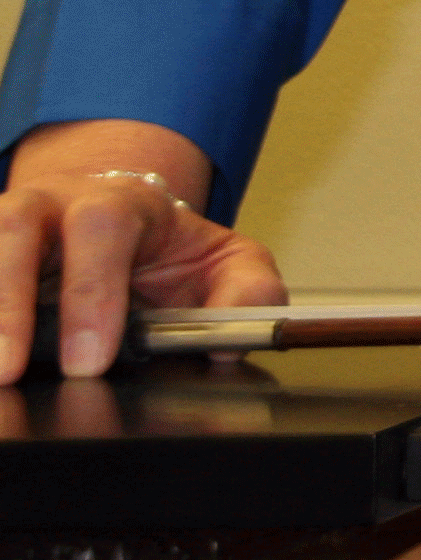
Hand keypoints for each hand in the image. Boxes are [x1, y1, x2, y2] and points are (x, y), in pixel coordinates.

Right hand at [1, 121, 284, 377]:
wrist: (113, 219)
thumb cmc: (165, 251)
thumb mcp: (223, 262)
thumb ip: (245, 292)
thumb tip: (229, 341)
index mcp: (121, 202)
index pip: (105, 228)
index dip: (92, 291)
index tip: (90, 360)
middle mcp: (50, 204)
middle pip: (17, 227)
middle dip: (10, 301)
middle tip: (9, 370)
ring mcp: (4, 224)